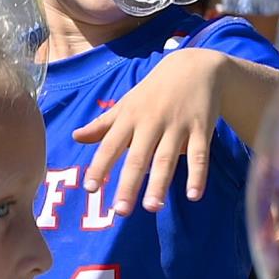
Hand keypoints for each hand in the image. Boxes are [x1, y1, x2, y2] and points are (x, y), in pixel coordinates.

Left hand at [72, 48, 228, 214]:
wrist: (196, 67)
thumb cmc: (155, 91)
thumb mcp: (128, 104)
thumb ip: (103, 124)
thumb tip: (76, 138)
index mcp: (130, 117)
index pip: (111, 145)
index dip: (100, 166)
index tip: (90, 189)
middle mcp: (151, 122)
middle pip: (138, 156)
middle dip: (129, 183)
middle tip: (120, 211)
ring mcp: (177, 125)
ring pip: (167, 158)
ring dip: (160, 183)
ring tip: (152, 208)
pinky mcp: (202, 128)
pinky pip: (200, 154)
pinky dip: (198, 175)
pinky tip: (193, 195)